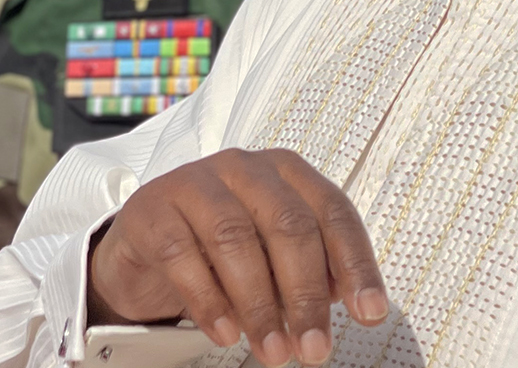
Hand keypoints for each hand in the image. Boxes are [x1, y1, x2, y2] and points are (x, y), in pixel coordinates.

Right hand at [88, 148, 388, 366]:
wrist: (147, 243)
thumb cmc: (224, 248)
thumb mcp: (274, 257)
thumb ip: (313, 270)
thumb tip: (350, 301)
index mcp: (287, 172)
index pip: (333, 212)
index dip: (356, 263)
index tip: (370, 312)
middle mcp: (245, 168)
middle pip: (288, 226)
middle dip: (305, 295)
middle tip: (314, 350)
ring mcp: (195, 182)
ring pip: (235, 240)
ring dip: (259, 305)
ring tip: (273, 353)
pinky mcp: (153, 209)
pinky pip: (182, 254)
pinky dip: (208, 301)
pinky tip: (225, 334)